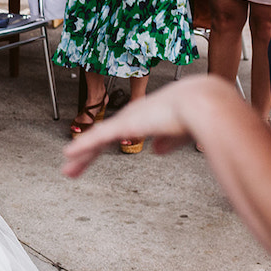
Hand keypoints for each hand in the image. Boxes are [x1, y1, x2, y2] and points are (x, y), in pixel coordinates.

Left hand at [62, 77, 233, 175]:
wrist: (202, 103)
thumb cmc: (197, 113)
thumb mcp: (179, 132)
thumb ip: (168, 140)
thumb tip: (157, 151)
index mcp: (145, 116)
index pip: (118, 133)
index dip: (104, 145)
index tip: (94, 156)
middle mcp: (132, 115)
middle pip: (103, 137)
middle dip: (88, 154)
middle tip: (73, 167)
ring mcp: (127, 119)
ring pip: (97, 140)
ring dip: (82, 155)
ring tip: (68, 168)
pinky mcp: (125, 125)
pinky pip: (98, 137)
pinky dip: (83, 146)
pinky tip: (69, 154)